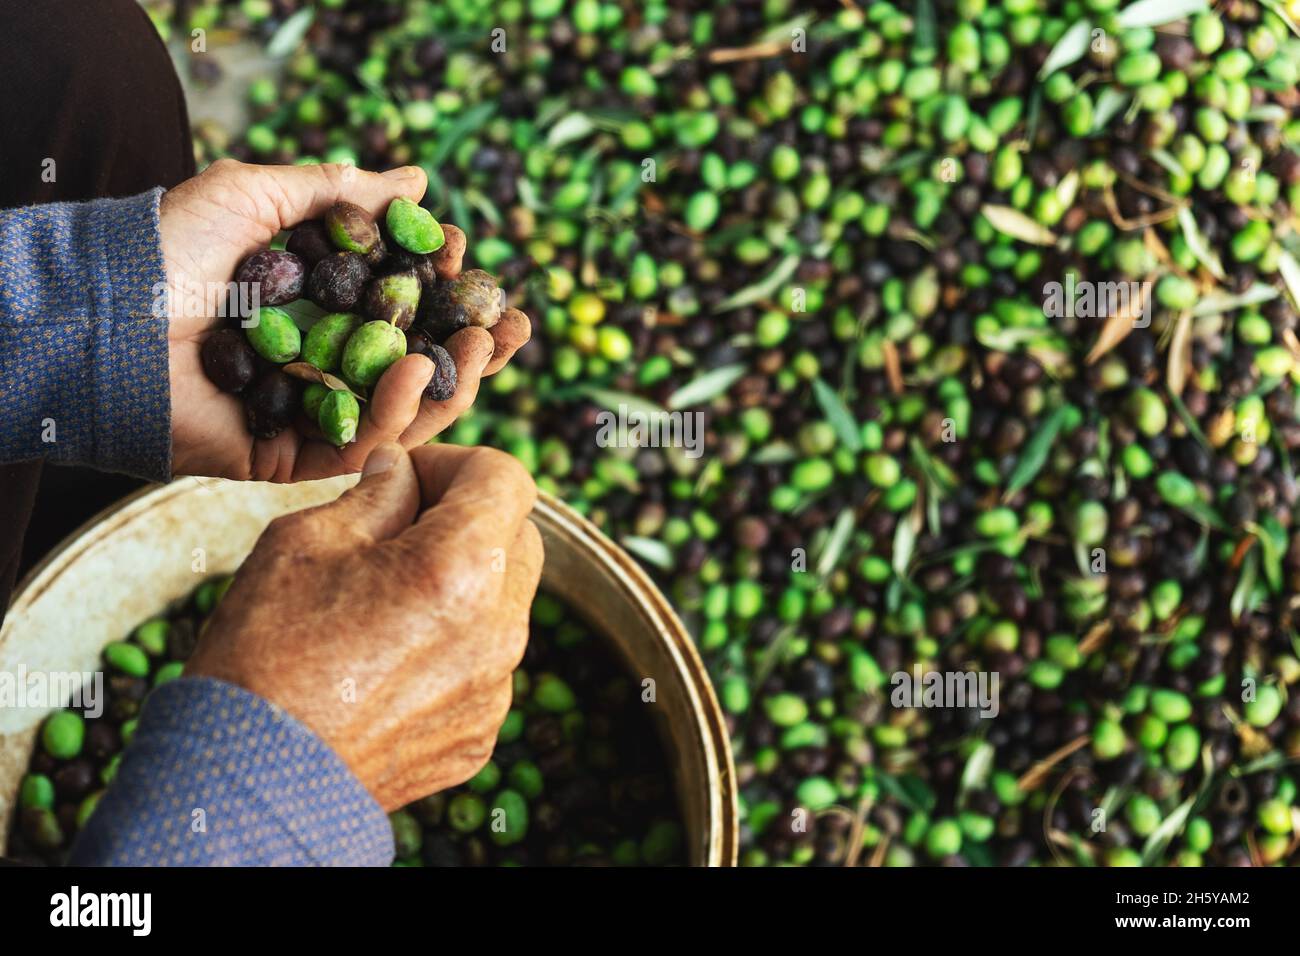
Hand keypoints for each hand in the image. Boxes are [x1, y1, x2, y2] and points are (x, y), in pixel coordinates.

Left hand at [159, 159, 531, 480]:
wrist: (107, 318)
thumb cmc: (168, 252)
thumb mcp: (257, 196)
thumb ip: (339, 191)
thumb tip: (417, 180)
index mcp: (311, 308)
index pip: (397, 305)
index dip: (442, 286)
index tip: (470, 260)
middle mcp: (317, 364)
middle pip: (415, 364)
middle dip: (474, 346)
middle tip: (515, 323)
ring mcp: (310, 415)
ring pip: (404, 411)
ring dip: (457, 380)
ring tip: (492, 343)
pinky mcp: (293, 459)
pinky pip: (363, 444)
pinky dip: (399, 411)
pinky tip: (418, 368)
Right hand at [185, 441, 542, 809]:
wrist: (247, 781)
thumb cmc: (264, 652)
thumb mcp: (306, 541)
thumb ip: (376, 494)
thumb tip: (404, 471)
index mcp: (459, 568)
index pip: (507, 479)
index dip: (458, 464)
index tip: (411, 479)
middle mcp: (497, 630)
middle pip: (518, 538)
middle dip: (467, 519)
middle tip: (397, 531)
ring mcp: (495, 689)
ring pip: (504, 604)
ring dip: (463, 585)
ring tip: (385, 602)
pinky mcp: (480, 734)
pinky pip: (485, 666)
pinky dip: (453, 647)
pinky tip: (386, 661)